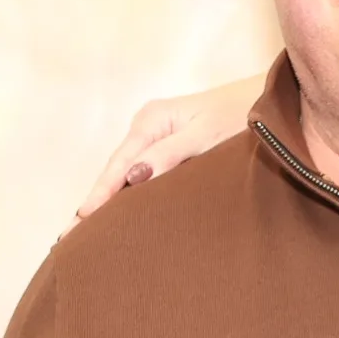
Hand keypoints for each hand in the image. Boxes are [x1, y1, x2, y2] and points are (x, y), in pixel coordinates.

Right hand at [72, 75, 260, 221]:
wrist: (271, 98)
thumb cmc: (243, 113)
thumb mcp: (206, 135)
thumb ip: (170, 156)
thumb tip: (133, 177)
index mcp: (151, 121)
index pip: (117, 166)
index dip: (98, 195)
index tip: (79, 222)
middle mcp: (149, 127)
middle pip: (115, 171)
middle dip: (95, 202)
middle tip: (67, 240)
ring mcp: (159, 136)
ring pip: (128, 174)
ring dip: (110, 200)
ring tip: (87, 234)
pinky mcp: (172, 147)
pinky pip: (144, 173)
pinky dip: (129, 193)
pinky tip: (121, 213)